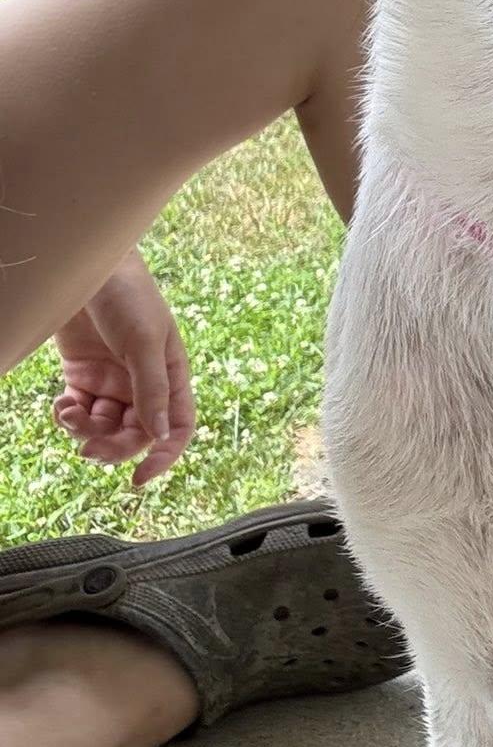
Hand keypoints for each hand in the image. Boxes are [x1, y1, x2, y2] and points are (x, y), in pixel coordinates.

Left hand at [52, 250, 194, 485]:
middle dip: (113, 446)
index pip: (175, 428)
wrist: (85, 268)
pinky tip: (62, 404)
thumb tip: (158, 436)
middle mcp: (143, 384)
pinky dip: (68, 416)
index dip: (164, 456)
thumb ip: (151, 388)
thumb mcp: (145, 341)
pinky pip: (78, 412)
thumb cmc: (128, 296)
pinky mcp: (82, 376)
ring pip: (104, 427)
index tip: (139, 477)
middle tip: (89, 450)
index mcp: (171, 375)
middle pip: (135, 434)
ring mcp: (112, 381)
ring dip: (85, 431)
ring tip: (69, 414)